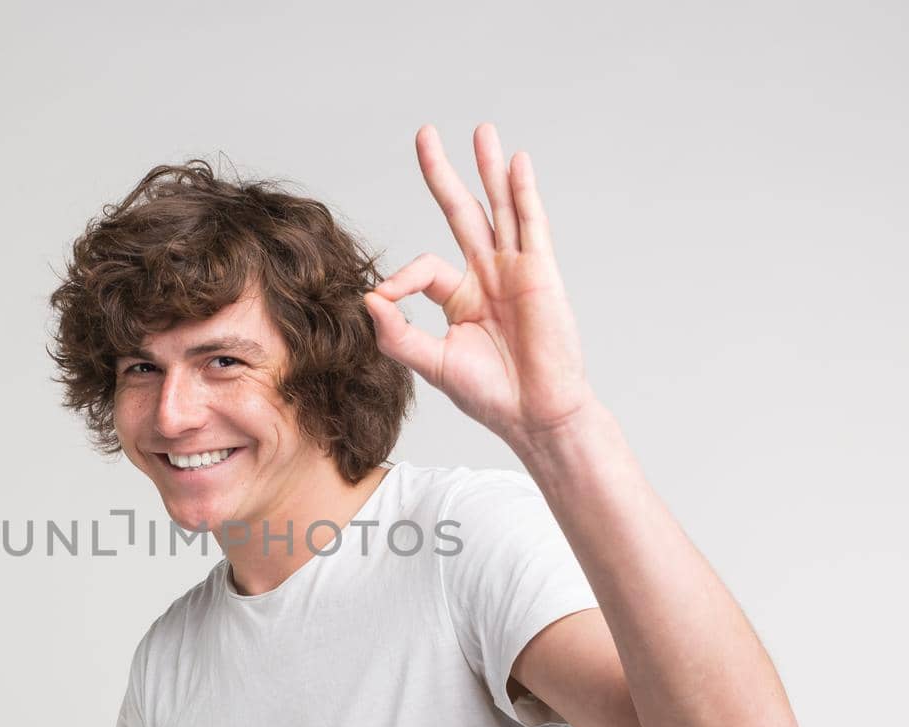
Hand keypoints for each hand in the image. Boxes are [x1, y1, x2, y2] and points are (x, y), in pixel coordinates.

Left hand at [363, 123, 596, 447]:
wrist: (535, 414)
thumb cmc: (491, 395)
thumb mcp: (433, 363)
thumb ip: (398, 333)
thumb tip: (368, 299)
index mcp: (460, 298)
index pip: (424, 267)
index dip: (400, 280)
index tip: (384, 301)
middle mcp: (488, 276)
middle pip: (461, 212)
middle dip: (443, 174)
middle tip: (425, 134)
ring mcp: (515, 270)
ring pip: (499, 208)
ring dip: (489, 169)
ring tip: (482, 131)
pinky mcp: (540, 273)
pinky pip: (531, 224)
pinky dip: (523, 193)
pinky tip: (517, 164)